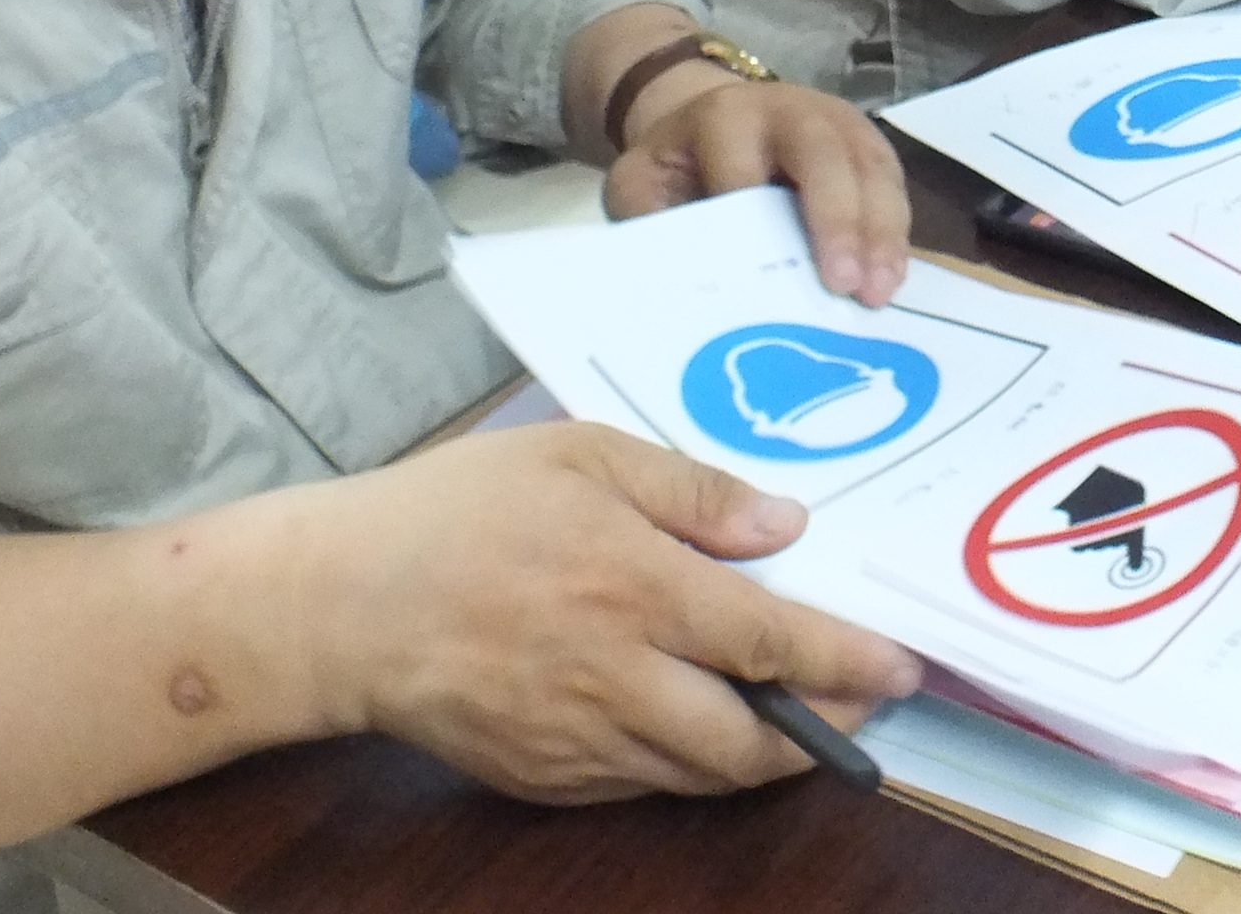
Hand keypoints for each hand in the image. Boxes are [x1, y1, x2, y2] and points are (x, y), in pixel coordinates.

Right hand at [304, 423, 920, 803]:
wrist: (337, 607)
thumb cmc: (458, 512)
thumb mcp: (580, 456)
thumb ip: (690, 493)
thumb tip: (784, 529)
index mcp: (634, 589)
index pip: (771, 643)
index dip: (848, 662)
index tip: (903, 668)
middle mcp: (615, 679)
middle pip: (749, 743)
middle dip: (823, 734)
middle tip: (860, 703)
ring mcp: (576, 743)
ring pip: (699, 775)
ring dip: (760, 755)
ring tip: (794, 714)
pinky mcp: (541, 779)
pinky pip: (639, 784)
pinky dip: (686, 761)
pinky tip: (696, 719)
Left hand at [610, 73, 909, 305]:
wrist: (716, 121)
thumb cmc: (681, 167)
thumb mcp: (642, 183)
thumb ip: (650, 220)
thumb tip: (676, 282)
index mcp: (723, 116)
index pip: (742, 164)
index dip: (758, 216)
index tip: (763, 274)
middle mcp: (788, 108)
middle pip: (822, 155)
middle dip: (836, 219)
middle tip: (844, 285)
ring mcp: (838, 120)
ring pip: (870, 168)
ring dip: (879, 232)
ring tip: (878, 293)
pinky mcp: (867, 143)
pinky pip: (892, 183)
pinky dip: (894, 234)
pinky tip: (892, 278)